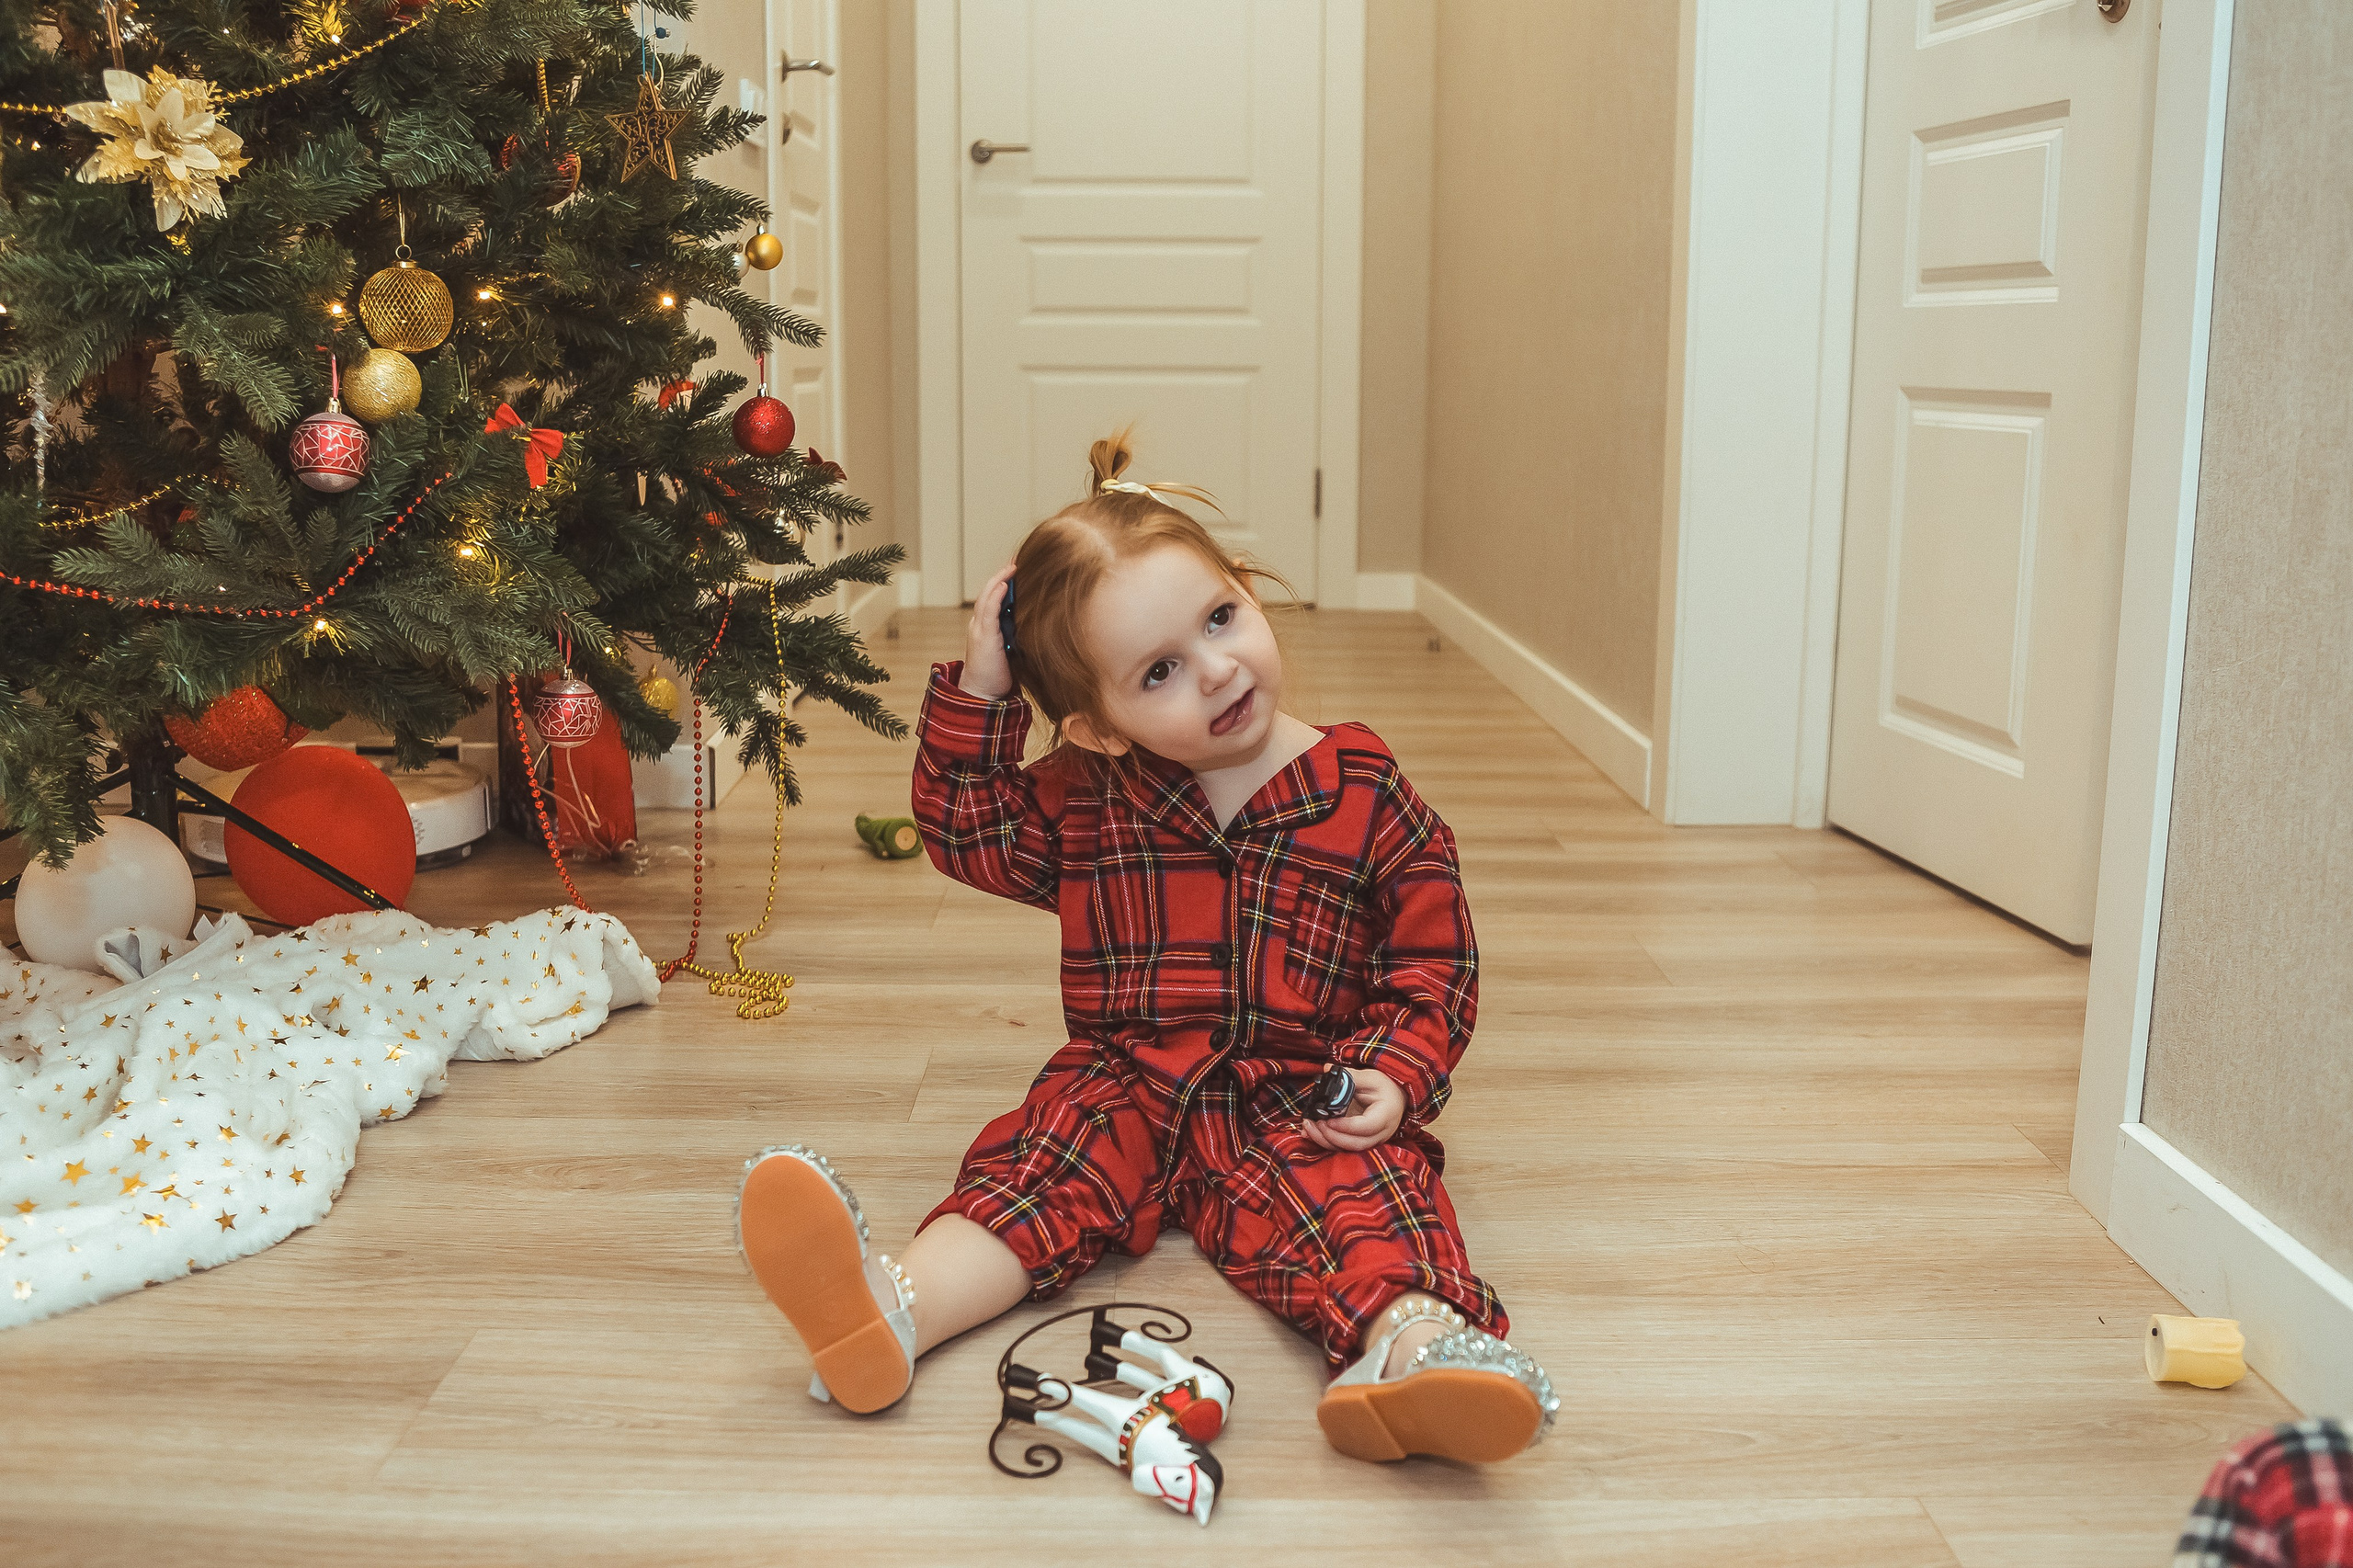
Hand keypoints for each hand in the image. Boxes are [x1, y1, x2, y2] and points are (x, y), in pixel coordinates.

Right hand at [960, 564, 1016, 699]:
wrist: (982, 694)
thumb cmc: (998, 676)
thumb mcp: (1013, 651)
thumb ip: (1020, 637)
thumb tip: (1041, 627)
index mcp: (988, 627)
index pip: (995, 598)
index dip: (1006, 583)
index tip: (1020, 570)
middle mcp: (981, 624)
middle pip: (990, 592)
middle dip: (1004, 575)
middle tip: (1019, 559)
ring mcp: (980, 629)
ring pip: (987, 596)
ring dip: (1000, 578)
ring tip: (1013, 565)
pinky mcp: (984, 636)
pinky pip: (988, 610)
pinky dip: (996, 595)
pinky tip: (1004, 584)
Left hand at [1300, 1067, 1404, 1152]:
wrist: (1396, 1099)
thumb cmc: (1384, 1088)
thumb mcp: (1370, 1078)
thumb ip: (1349, 1076)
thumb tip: (1326, 1069)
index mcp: (1385, 1116)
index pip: (1366, 1126)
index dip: (1345, 1126)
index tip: (1328, 1119)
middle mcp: (1380, 1134)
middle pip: (1355, 1143)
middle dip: (1330, 1136)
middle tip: (1313, 1122)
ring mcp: (1372, 1141)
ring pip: (1348, 1149)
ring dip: (1325, 1140)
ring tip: (1308, 1126)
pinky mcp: (1361, 1143)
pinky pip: (1343, 1147)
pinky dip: (1326, 1141)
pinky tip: (1311, 1133)